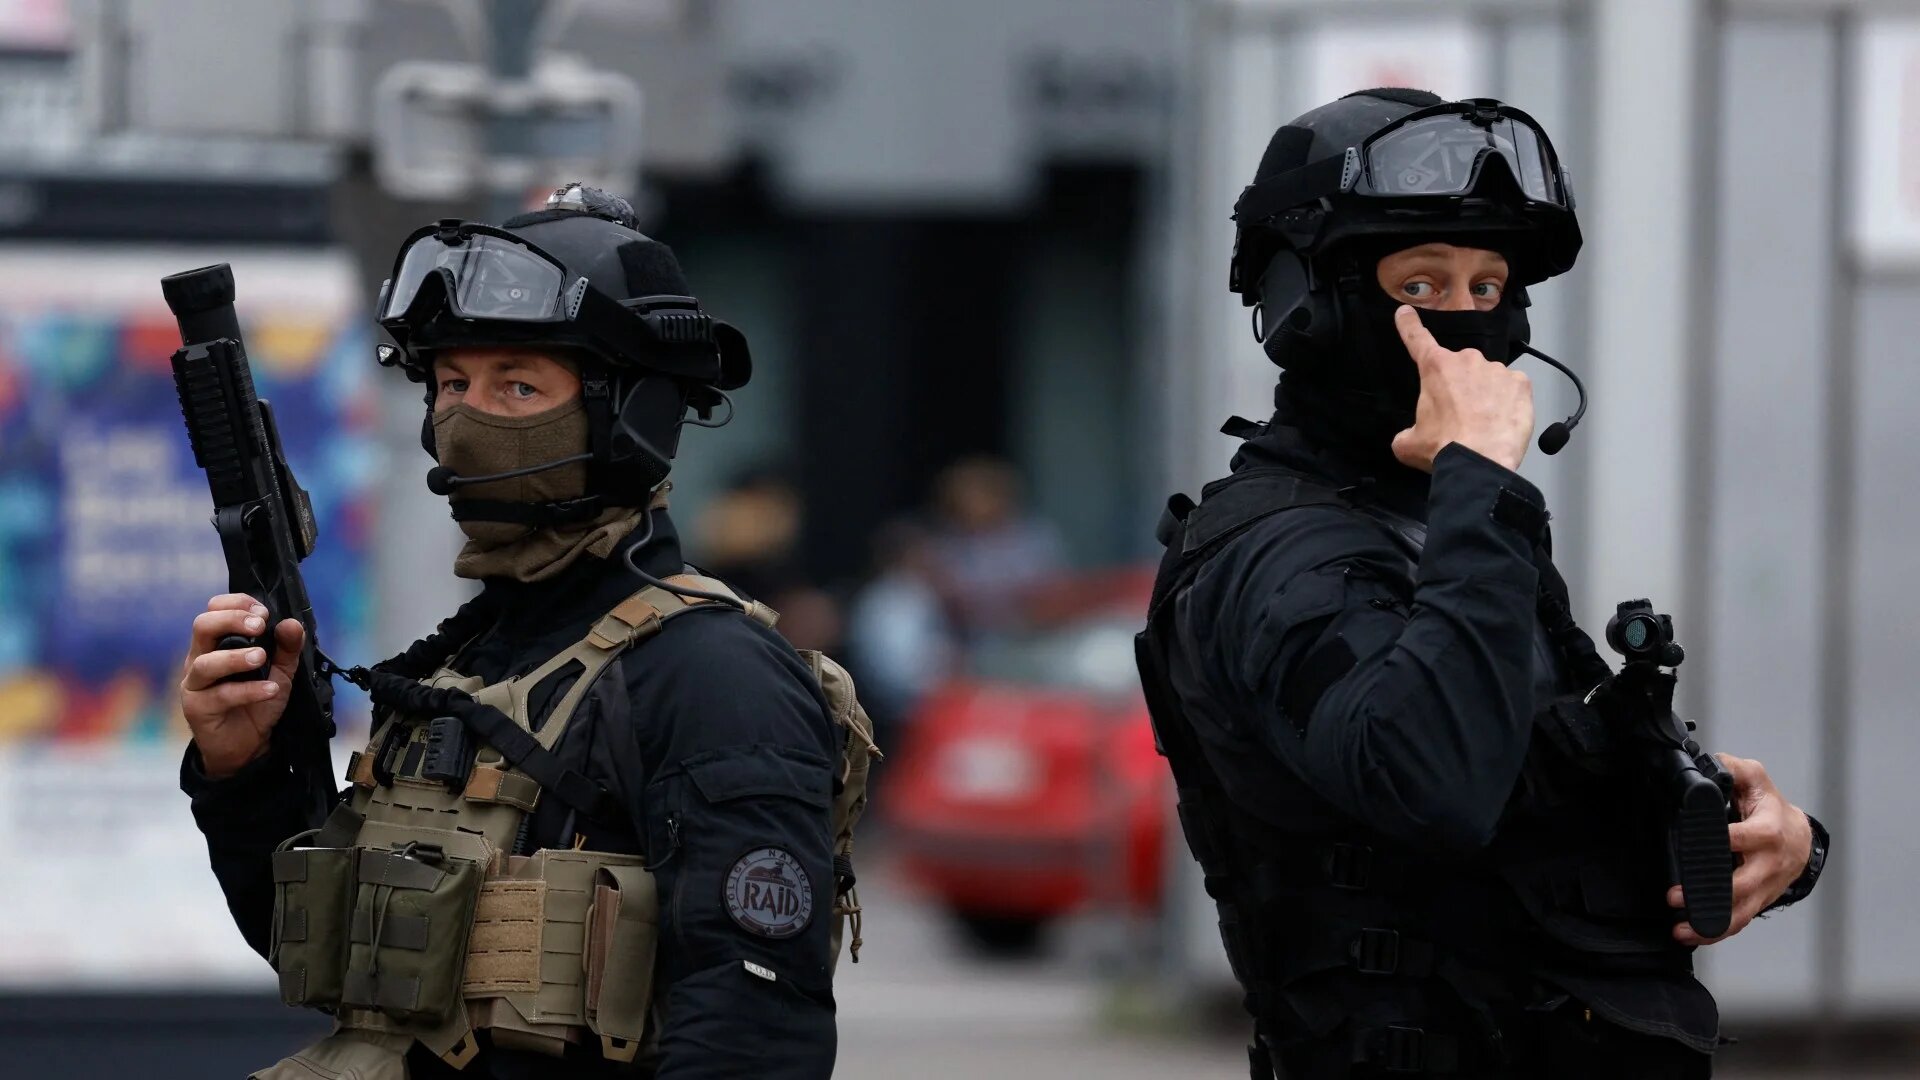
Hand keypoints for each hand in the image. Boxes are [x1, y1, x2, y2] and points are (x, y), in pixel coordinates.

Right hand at [180, 593, 304, 779]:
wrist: (248, 745)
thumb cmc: (258, 702)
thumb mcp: (280, 672)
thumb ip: (287, 648)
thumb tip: (291, 623)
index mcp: (216, 643)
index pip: (214, 610)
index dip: (236, 604)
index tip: (263, 611)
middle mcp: (200, 658)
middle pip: (202, 626)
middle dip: (231, 620)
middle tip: (260, 626)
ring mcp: (195, 684)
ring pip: (205, 663)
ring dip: (236, 657)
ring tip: (261, 658)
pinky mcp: (197, 709)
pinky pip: (220, 696)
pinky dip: (248, 691)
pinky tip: (270, 690)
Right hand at [1389, 305, 1535, 473]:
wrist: (1480, 462)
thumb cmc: (1443, 448)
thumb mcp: (1409, 442)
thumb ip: (1408, 430)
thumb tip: (1410, 436)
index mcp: (1435, 368)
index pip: (1417, 339)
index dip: (1409, 324)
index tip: (1405, 312)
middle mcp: (1466, 361)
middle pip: (1459, 368)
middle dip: (1459, 386)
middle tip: (1459, 414)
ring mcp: (1496, 370)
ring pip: (1487, 378)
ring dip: (1484, 394)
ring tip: (1483, 422)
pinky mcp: (1520, 383)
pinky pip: (1511, 387)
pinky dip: (1507, 400)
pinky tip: (1501, 420)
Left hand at [1667, 754, 1813, 945]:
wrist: (1800, 839)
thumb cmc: (1770, 808)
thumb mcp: (1755, 779)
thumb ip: (1734, 768)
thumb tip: (1713, 762)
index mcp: (1768, 831)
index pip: (1747, 837)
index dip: (1727, 840)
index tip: (1699, 845)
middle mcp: (1768, 863)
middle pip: (1743, 884)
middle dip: (1710, 893)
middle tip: (1676, 897)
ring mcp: (1765, 886)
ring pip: (1742, 911)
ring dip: (1711, 924)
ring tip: (1682, 930)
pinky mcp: (1758, 900)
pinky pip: (1739, 920)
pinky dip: (1717, 931)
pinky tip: (1693, 935)